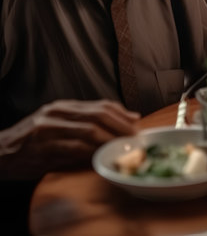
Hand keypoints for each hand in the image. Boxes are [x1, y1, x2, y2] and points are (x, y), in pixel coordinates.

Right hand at [0, 99, 139, 179]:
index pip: (101, 105)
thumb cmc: (36, 139)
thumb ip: (91, 120)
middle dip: (121, 126)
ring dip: (110, 140)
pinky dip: (91, 152)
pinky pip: (74, 149)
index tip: (136, 123)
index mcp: (65, 106)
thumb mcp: (62, 123)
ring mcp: (49, 128)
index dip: (122, 114)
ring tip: (122, 147)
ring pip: (89, 131)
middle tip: (134, 137)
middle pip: (99, 115)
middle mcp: (58, 112)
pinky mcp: (43, 147)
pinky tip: (101, 156)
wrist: (1, 151)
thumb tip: (131, 117)